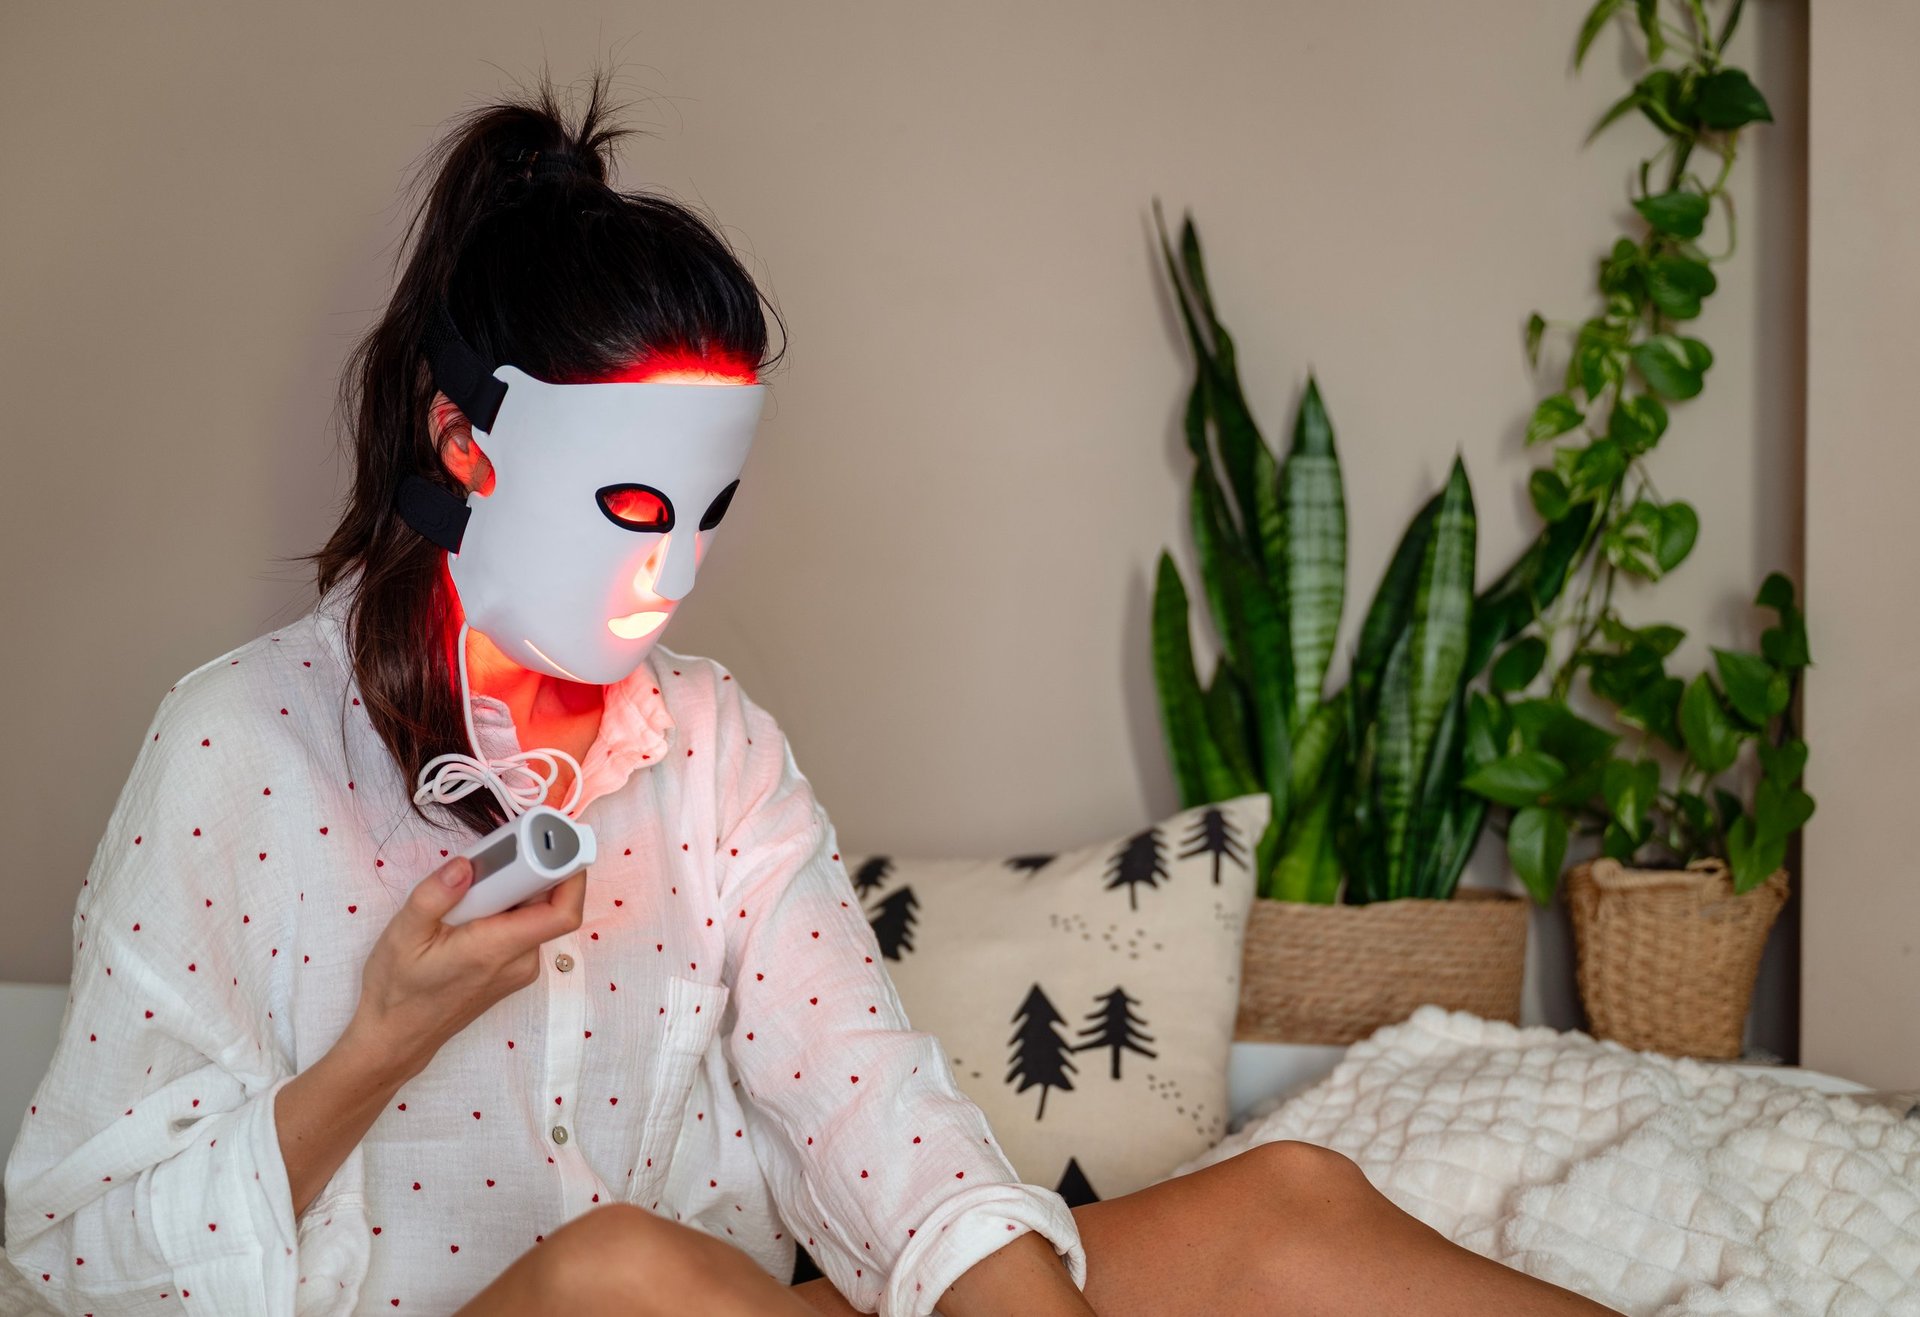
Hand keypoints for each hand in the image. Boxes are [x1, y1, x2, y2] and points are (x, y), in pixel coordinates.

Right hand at [347, 853, 587, 1081]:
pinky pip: (523, 929)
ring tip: (475, 881)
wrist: (396, 1036)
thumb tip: (466, 864)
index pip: (562, 912)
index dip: (569, 873)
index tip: (554, 841)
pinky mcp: (512, 970)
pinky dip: (508, 909)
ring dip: (515, 890)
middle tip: (499, 851)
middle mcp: (520, 961)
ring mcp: (519, 969)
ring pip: (535, 915)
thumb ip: (436, 895)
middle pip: (550, 905)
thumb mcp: (404, 934)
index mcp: (497, 949)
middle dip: (533, 871)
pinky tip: (474, 906)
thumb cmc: (398, 989)